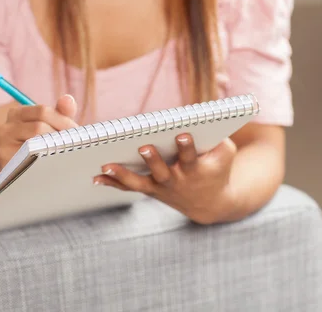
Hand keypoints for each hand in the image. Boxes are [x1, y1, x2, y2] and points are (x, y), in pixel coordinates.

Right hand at [0, 94, 77, 167]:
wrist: (24, 174)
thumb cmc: (41, 146)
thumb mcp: (52, 127)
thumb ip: (61, 112)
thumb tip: (68, 98)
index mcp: (17, 114)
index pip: (43, 111)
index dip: (63, 121)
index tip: (75, 131)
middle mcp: (6, 127)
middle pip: (39, 126)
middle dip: (60, 134)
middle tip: (74, 143)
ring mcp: (3, 146)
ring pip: (34, 142)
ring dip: (54, 146)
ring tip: (66, 151)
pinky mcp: (7, 162)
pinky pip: (30, 158)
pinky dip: (45, 158)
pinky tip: (55, 161)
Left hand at [94, 134, 239, 224]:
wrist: (211, 204)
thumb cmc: (218, 168)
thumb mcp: (225, 152)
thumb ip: (217, 137)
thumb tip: (203, 118)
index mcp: (195, 169)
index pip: (190, 156)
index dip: (187, 146)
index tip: (182, 135)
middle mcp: (176, 180)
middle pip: (162, 171)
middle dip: (153, 160)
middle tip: (144, 148)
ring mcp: (161, 187)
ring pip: (140, 182)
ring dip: (123, 175)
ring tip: (106, 165)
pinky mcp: (150, 190)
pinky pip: (129, 187)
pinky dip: (113, 183)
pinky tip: (95, 177)